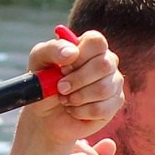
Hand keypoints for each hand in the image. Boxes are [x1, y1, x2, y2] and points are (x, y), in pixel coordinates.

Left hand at [24, 29, 122, 144]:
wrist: (46, 112)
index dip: (80, 56)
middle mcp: (106, 60)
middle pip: (103, 65)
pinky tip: (73, 109)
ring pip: (103, 89)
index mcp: (89, 46)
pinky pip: (102, 109)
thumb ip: (52, 50)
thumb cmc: (44, 81)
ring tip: (64, 99)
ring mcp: (114, 81)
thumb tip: (72, 52)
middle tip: (60, 88)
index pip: (96, 41)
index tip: (63, 68)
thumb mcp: (39, 61)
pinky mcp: (115, 103)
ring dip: (77, 97)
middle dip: (77, 80)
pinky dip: (81, 111)